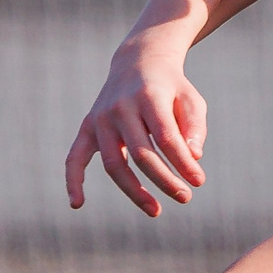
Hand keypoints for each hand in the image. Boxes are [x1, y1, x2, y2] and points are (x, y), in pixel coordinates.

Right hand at [66, 29, 207, 215]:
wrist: (138, 62)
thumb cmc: (172, 88)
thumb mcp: (192, 100)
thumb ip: (194, 128)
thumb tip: (193, 158)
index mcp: (148, 97)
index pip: (166, 138)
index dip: (182, 163)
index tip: (199, 181)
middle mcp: (120, 108)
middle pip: (141, 154)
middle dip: (165, 180)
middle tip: (185, 197)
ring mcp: (100, 118)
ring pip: (113, 163)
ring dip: (134, 191)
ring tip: (156, 210)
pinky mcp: (87, 127)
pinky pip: (75, 157)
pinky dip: (73, 180)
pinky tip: (77, 204)